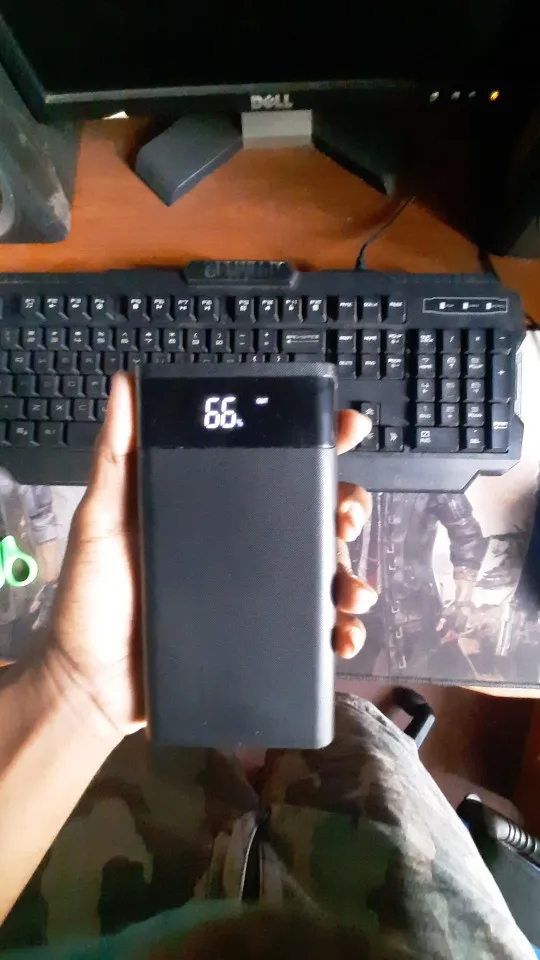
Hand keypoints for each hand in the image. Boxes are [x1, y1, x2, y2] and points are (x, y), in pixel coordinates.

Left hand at [45, 374, 375, 737]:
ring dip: (351, 575)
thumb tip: (126, 383)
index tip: (345, 428)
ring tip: (352, 592)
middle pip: (311, 514)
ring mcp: (256, 592)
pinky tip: (343, 636)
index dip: (315, 441)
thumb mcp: (101, 520)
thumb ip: (116, 457)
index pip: (271, 463)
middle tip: (345, 517)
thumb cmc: (94, 597)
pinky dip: (340, 632)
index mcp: (213, 507)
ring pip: (323, 571)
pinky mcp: (262, 636)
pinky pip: (314, 629)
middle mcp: (243, 544)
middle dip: (345, 508)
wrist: (92, 684)